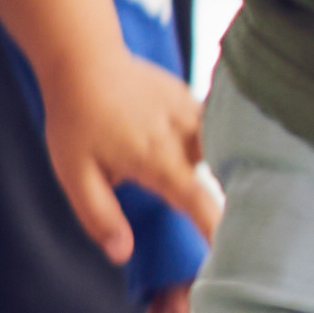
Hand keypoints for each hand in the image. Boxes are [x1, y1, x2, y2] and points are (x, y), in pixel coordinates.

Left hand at [31, 34, 221, 260]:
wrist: (83, 58)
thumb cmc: (75, 119)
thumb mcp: (74, 174)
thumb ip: (99, 216)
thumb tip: (122, 254)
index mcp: (157, 158)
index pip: (199, 202)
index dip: (218, 231)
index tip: (239, 254)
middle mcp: (184, 135)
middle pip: (221, 180)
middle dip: (230, 208)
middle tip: (233, 236)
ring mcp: (193, 113)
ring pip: (222, 153)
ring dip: (225, 174)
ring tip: (231, 198)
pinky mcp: (194, 99)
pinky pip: (215, 131)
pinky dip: (218, 148)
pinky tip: (218, 161)